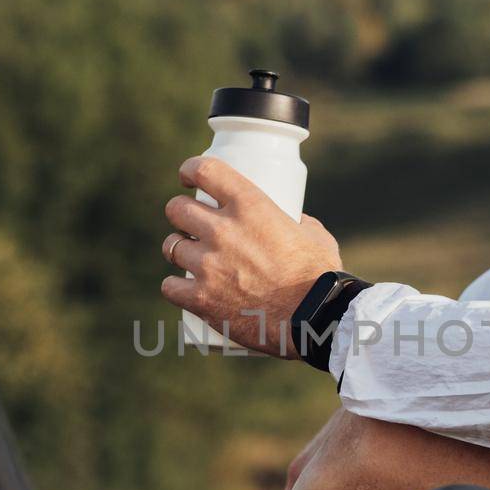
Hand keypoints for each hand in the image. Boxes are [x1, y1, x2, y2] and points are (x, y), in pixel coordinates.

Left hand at [160, 156, 342, 357]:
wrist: (314, 319)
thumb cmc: (320, 277)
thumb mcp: (314, 236)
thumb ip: (298, 223)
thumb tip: (292, 222)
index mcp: (250, 205)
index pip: (204, 170)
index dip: (189, 170)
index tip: (188, 178)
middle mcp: (223, 230)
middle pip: (177, 208)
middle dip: (181, 213)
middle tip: (191, 224)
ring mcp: (208, 265)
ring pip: (171, 246)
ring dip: (178, 250)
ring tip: (190, 258)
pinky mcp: (200, 298)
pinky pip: (169, 286)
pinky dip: (175, 287)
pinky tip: (183, 288)